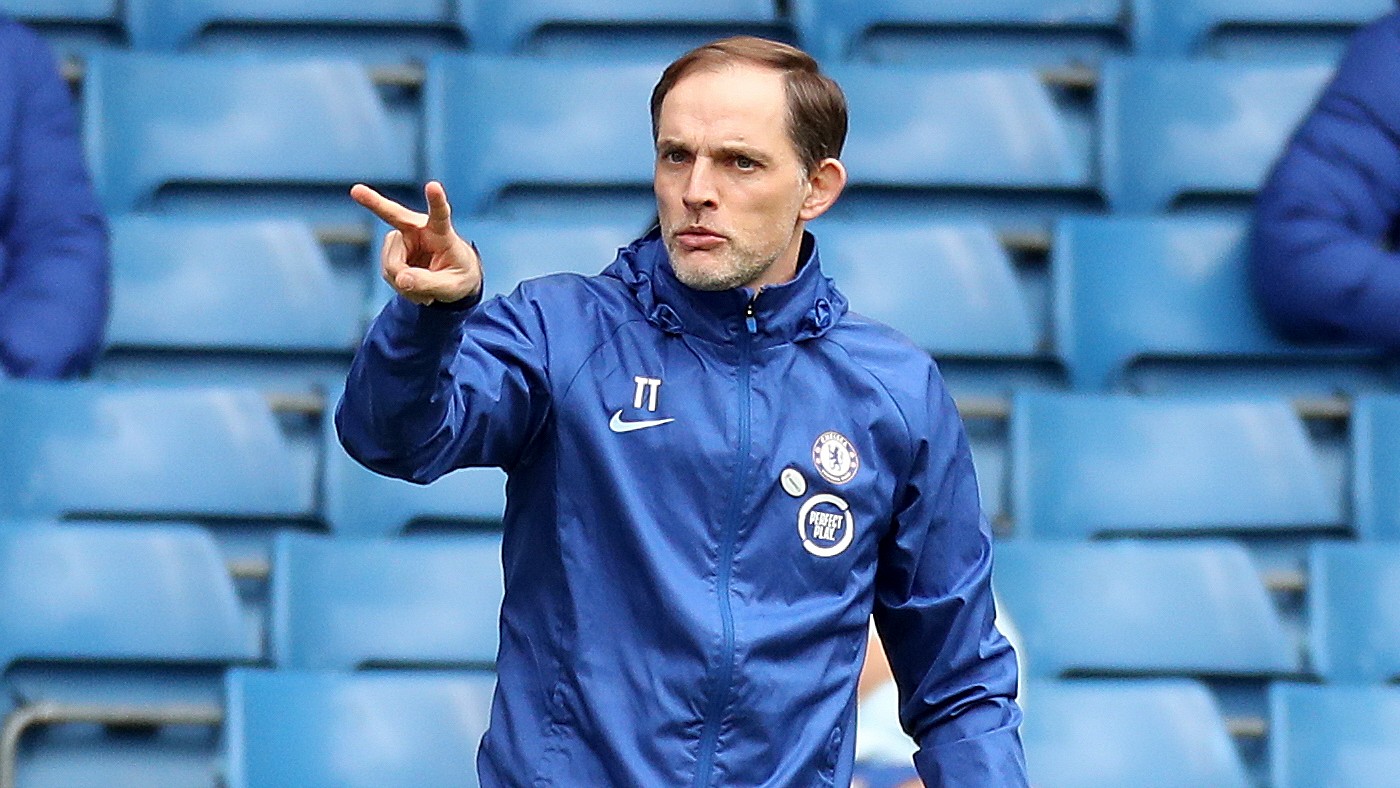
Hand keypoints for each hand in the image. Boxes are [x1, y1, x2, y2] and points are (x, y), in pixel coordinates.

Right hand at [351, 181, 481, 305]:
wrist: (450, 279)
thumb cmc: (458, 276)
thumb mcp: (452, 288)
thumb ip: (429, 284)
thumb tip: (401, 280)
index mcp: (442, 232)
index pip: (439, 215)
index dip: (436, 200)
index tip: (433, 185)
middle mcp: (419, 229)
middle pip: (394, 215)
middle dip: (374, 202)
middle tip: (356, 190)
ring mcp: (402, 238)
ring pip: (393, 265)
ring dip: (406, 283)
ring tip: (425, 287)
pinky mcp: (391, 250)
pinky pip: (389, 273)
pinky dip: (401, 285)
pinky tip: (414, 283)